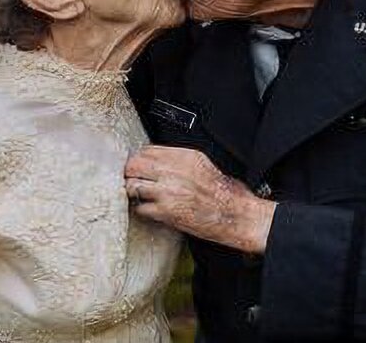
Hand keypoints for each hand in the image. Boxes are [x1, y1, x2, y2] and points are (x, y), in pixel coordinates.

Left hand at [124, 146, 275, 253]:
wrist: (235, 214)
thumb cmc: (223, 193)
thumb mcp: (202, 164)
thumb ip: (178, 160)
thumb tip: (155, 160)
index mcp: (184, 157)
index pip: (147, 150)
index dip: (140, 159)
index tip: (139, 166)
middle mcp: (174, 171)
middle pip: (135, 165)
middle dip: (131, 173)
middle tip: (133, 180)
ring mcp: (168, 192)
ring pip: (133, 185)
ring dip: (133, 192)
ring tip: (140, 196)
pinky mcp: (166, 212)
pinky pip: (140, 208)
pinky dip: (142, 210)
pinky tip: (150, 210)